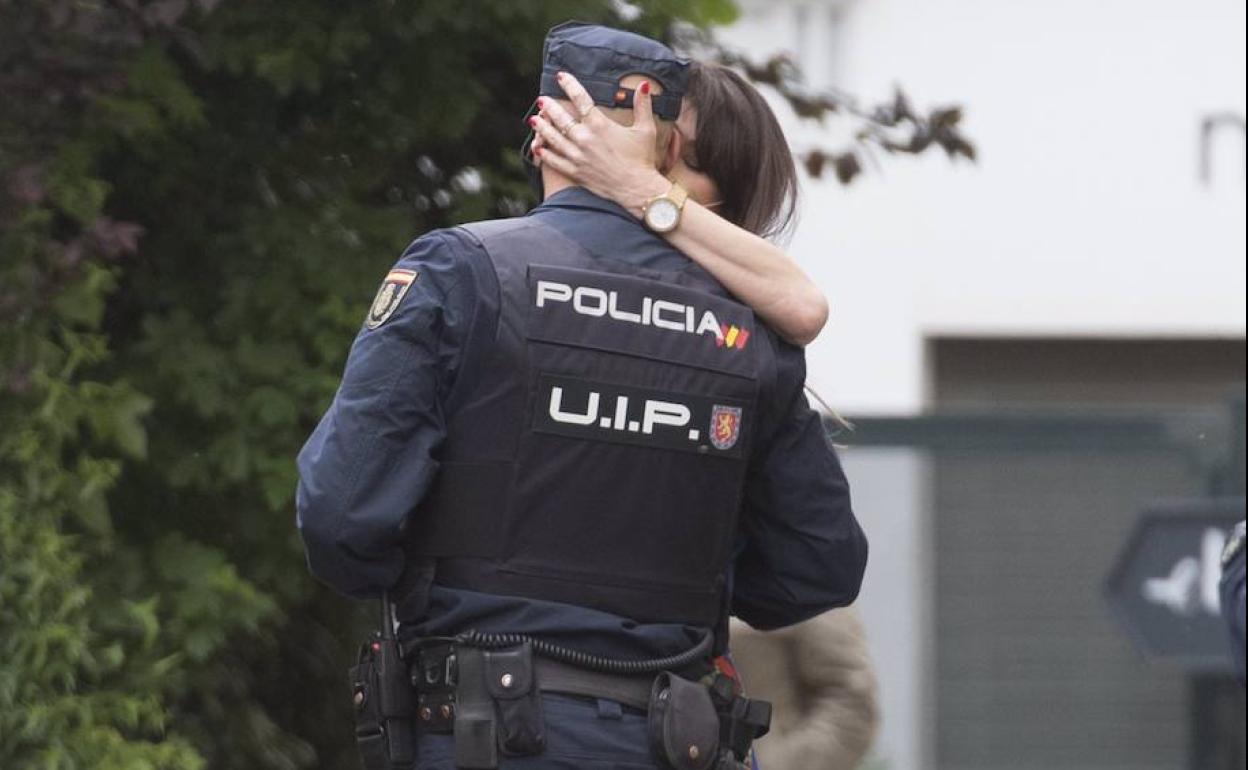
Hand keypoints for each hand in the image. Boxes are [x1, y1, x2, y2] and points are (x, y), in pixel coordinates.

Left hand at [530, 72, 670, 217]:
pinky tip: (537, 147)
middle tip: (541, 100)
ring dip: (542, 127)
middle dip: (549, 107)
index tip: (561, 76)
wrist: (637, 189)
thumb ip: (642, 105)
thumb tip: (644, 84)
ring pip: (553, 138)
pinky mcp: (575, 172)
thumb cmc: (642, 160)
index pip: (580, 99)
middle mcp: (585, 139)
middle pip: (560, 118)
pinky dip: (544, 153)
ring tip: (534, 119)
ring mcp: (578, 156)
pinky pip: (554, 161)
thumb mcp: (645, 129)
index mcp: (600, 125)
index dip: (569, 85)